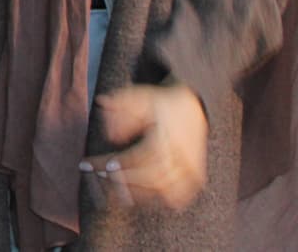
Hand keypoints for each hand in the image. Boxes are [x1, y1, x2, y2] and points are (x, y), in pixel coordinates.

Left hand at [85, 84, 207, 210]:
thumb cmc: (160, 103)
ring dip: (138, 194)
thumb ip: (120, 110)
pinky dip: (158, 199)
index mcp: (169, 136)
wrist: (192, 106)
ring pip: (165, 192)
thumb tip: (111, 137)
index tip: (102, 165)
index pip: (142, 156)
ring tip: (115, 188)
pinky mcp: (196, 177)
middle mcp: (183, 155)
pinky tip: (139, 194)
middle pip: (153, 178)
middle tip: (101, 176)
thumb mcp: (137, 97)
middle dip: (124, 181)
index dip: (121, 164)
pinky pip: (178, 197)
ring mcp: (192, 169)